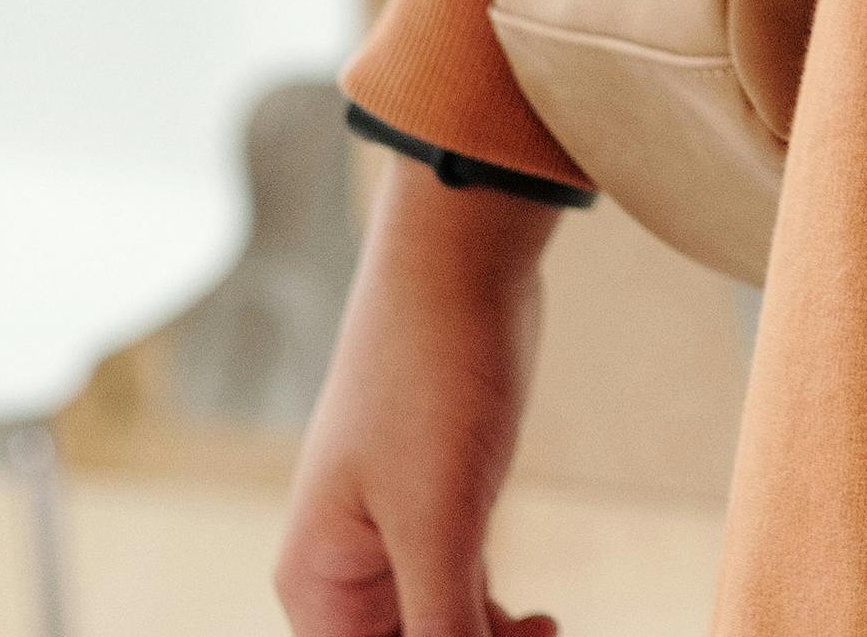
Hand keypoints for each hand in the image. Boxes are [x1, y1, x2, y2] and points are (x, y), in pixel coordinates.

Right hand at [275, 156, 566, 636]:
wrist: (459, 267)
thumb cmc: (429, 383)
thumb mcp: (438, 522)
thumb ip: (441, 625)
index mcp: (318, 583)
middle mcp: (345, 570)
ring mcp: (394, 539)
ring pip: (437, 632)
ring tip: (547, 635)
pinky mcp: (442, 508)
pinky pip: (460, 594)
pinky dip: (495, 619)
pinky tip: (540, 624)